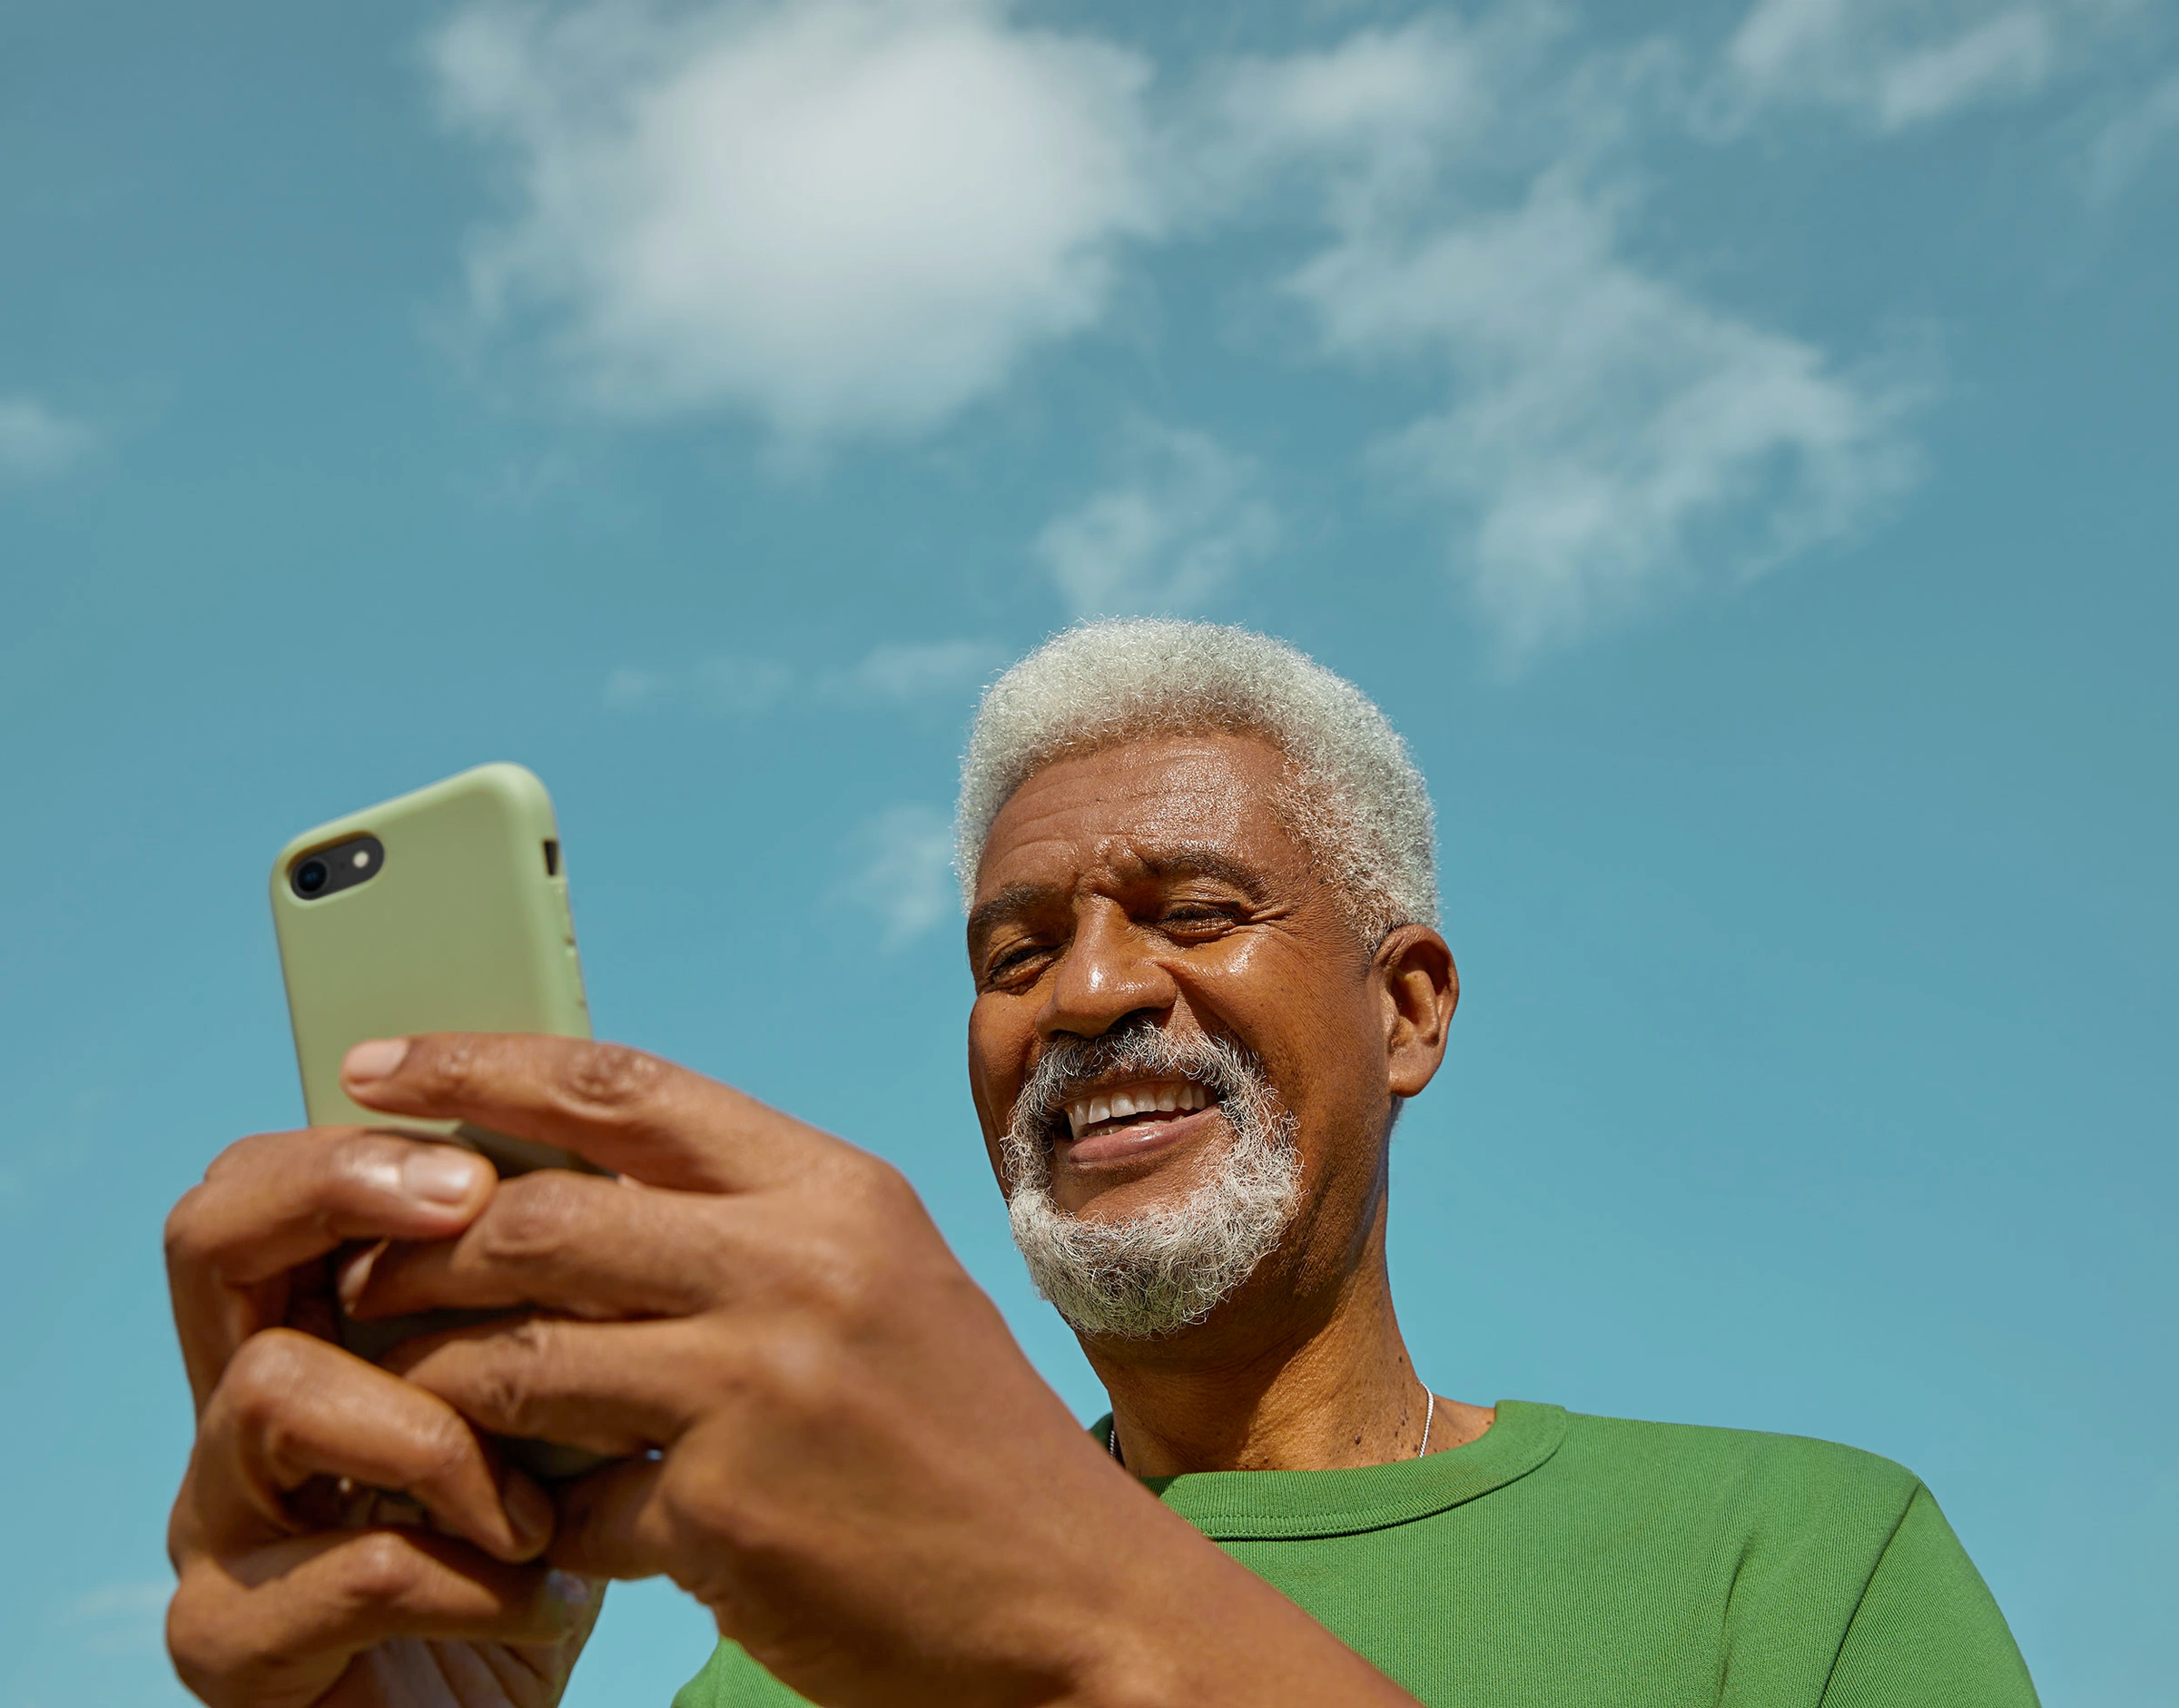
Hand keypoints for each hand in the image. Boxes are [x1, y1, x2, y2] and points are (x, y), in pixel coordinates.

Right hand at [163, 1125, 602, 1707]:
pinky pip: (354, 1563)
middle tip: (467, 1207)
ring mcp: (219, 1528)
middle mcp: (239, 1413)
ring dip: (439, 1431)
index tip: (482, 1147)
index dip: (364, 1137)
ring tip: (537, 1505)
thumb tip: (622, 1162)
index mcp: (316, 1331)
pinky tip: (547, 1598)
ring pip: (276, 1390)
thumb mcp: (568, 1395)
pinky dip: (477, 1578)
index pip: (277, 1179)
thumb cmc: (553, 1548)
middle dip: (338, 1195)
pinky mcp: (231, 1647)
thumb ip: (553, 1294)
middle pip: (211, 1239)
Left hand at [342, 1032, 1418, 1707]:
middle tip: (355, 1273)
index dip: (482, 1064)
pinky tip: (521, 1529)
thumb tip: (563, 1196)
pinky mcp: (728, 1513)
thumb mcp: (877, 1286)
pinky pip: (565, 1497)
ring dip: (432, 1384)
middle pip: (540, 1212)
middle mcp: (802, 1262)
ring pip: (515, 1353)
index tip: (375, 1066)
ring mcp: (764, 1384)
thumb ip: (747, 1228)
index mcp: (838, 1188)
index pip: (625, 1086)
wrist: (1075, 1595)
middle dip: (418, 1244)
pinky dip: (524, 1514)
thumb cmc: (961, 1438)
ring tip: (399, 1401)